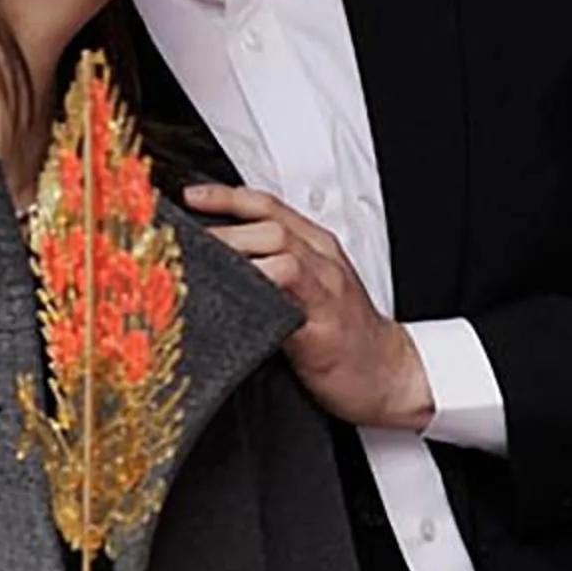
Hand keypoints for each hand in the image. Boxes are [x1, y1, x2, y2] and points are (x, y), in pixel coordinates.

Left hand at [184, 184, 430, 431]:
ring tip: (201, 266)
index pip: (270, 207)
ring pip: (281, 252)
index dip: (228, 197)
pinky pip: (290, 297)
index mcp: (320, 249)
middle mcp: (325, 264)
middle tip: (182, 244)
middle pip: (269, 227)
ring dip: (238, 255)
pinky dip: (263, 291)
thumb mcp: (315, 290)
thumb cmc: (347, 335)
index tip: (192, 197)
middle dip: (223, 231)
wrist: (389, 373)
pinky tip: (236, 300)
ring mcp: (326, 293)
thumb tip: (222, 263)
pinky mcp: (323, 328)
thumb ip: (277, 269)